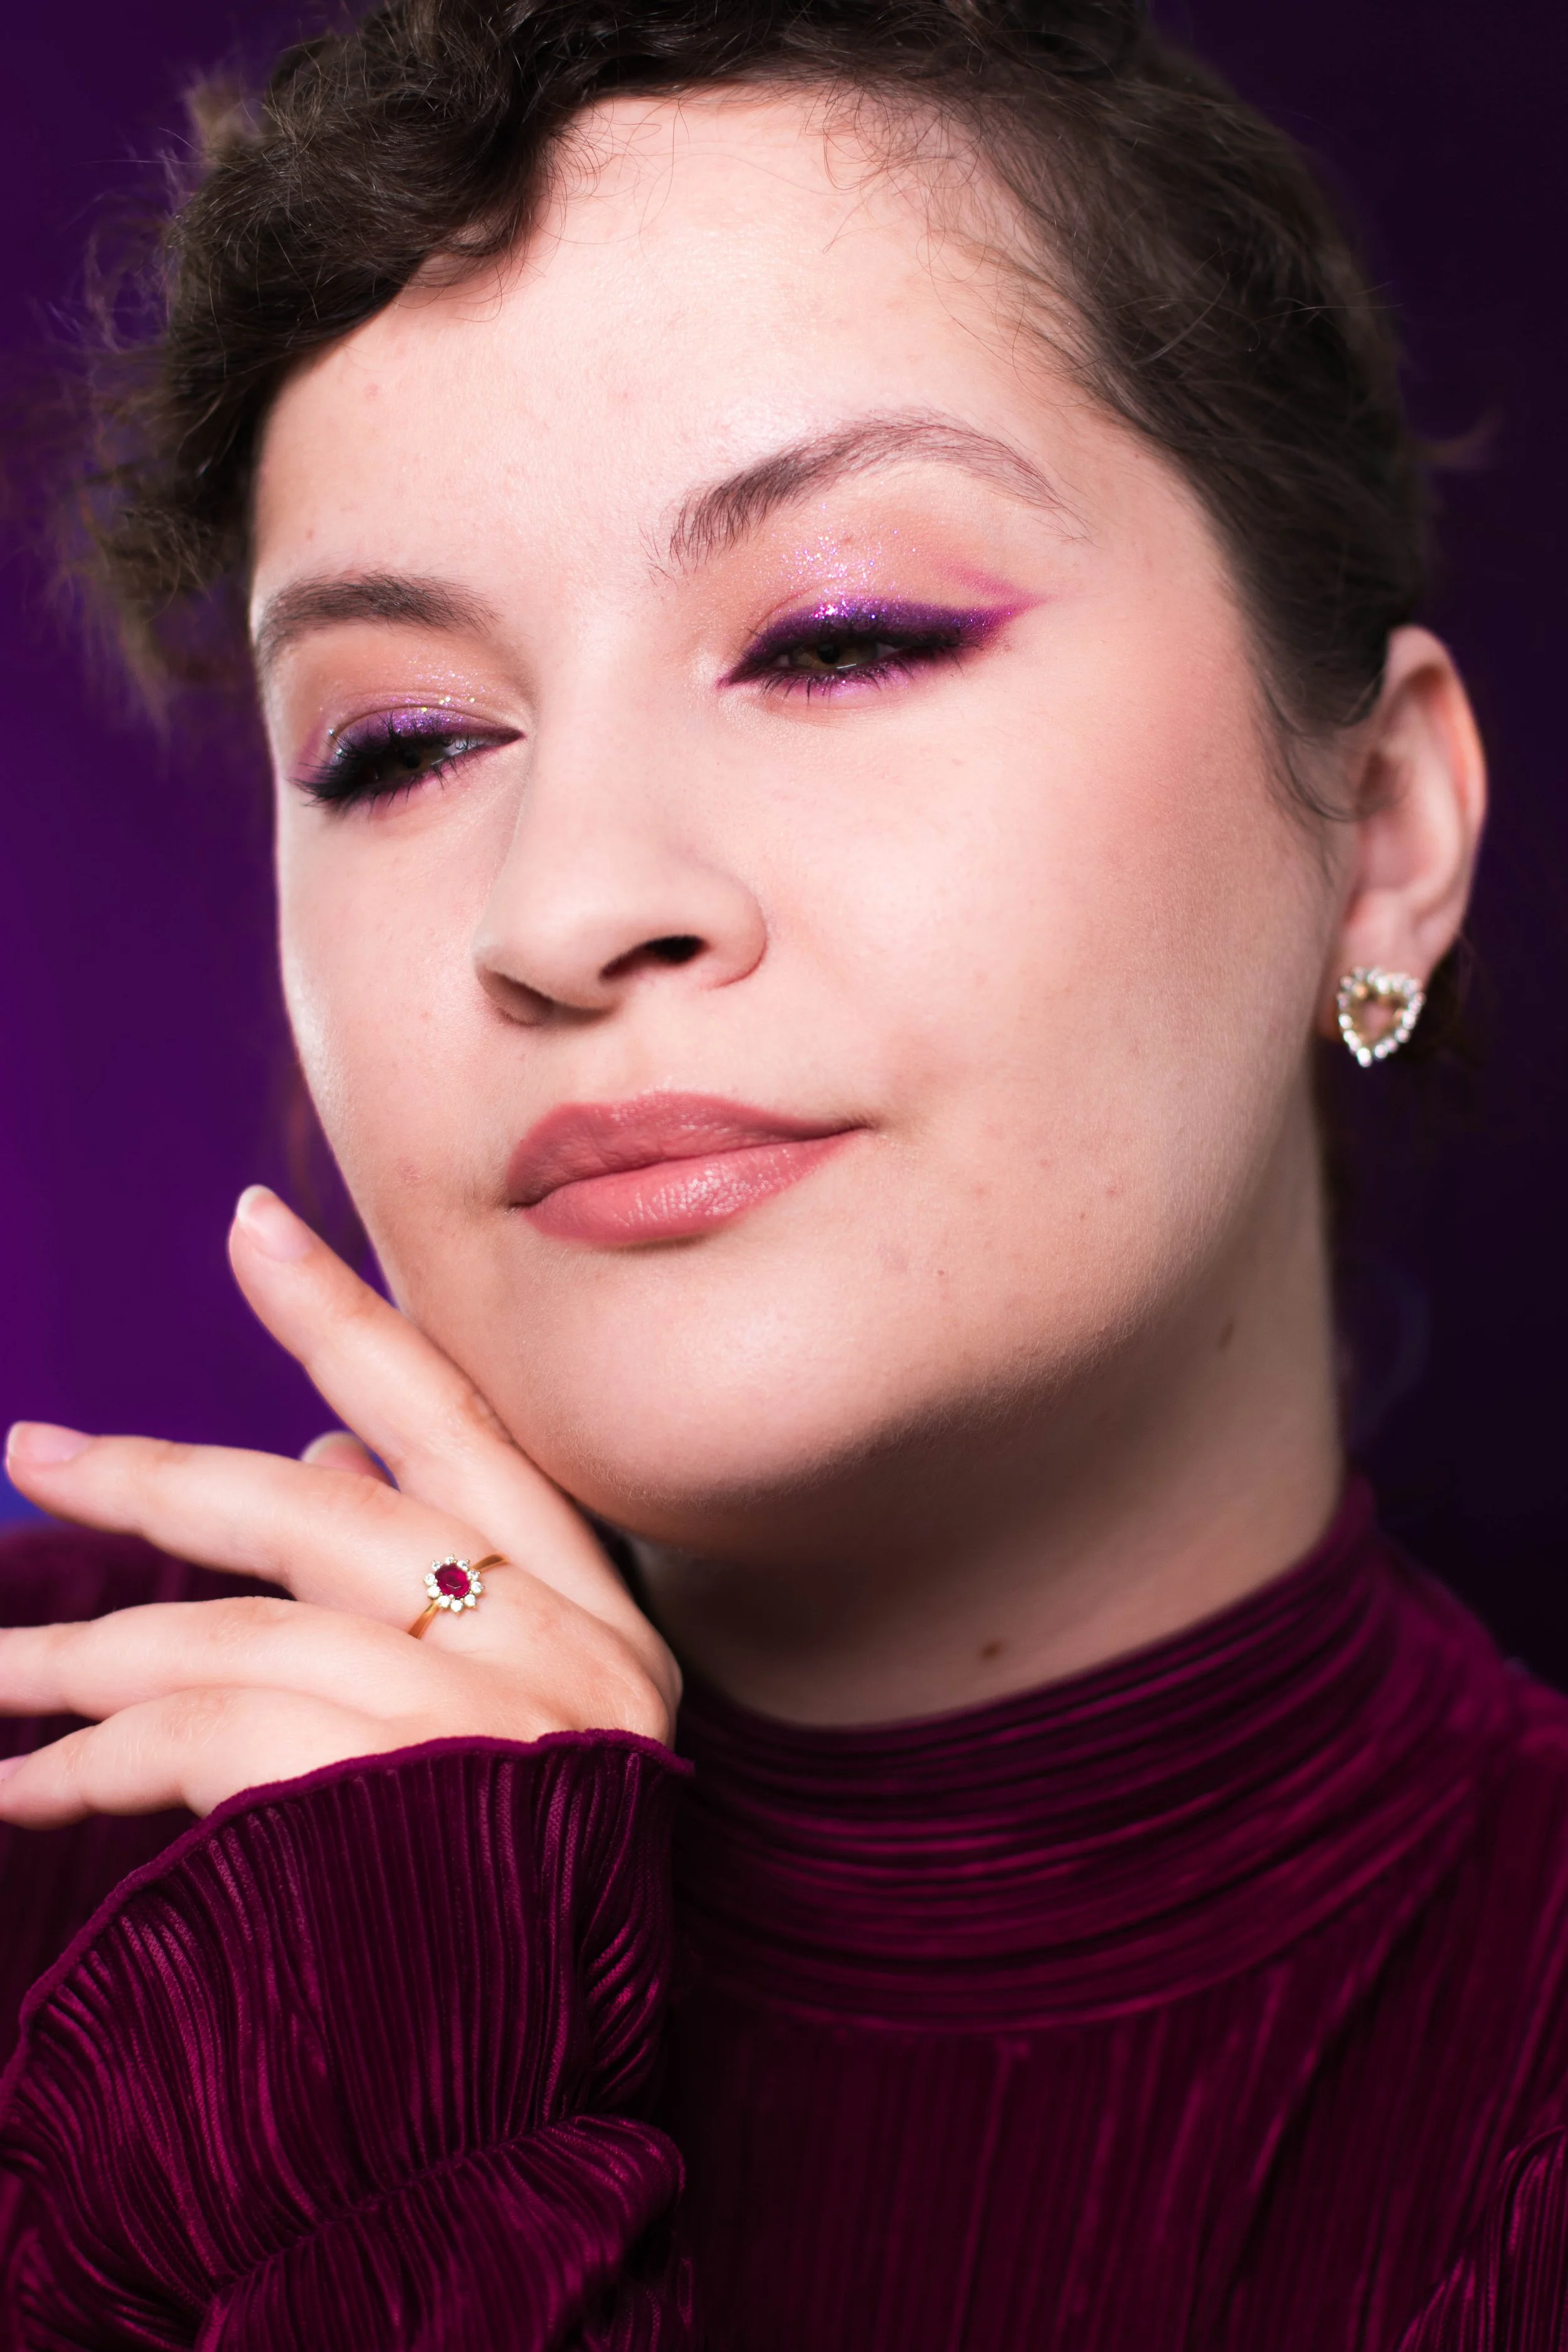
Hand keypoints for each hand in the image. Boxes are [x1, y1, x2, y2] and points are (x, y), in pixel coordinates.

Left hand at [0, 1188, 678, 1825]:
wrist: (540, 2122)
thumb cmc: (533, 1891)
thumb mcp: (523, 1711)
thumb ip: (435, 1573)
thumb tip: (326, 1459)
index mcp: (600, 1610)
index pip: (460, 1423)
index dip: (345, 1320)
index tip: (247, 1225)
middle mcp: (562, 1654)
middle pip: (324, 1514)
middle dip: (161, 1476)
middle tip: (32, 1450)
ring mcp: (486, 1736)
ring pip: (242, 1633)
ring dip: (90, 1649)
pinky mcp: (393, 1817)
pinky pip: (206, 1742)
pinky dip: (99, 1757)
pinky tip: (29, 1782)